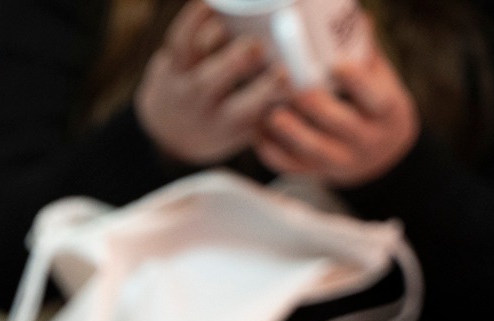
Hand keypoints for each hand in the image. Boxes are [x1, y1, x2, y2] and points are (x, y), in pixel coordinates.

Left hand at [135, 0, 290, 165]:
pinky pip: (179, 38)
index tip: (288, 75)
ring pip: (194, 56)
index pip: (251, 108)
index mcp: (229, 124)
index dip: (269, 91)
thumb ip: (281, 102)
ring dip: (217, 37)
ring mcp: (183, 83)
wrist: (169, 135)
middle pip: (216, 81)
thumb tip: (325, 63)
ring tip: (242, 19)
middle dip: (239, 60)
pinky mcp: (170, 65)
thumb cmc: (225, 124)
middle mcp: (202, 105)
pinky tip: (212, 4)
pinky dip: (194, 18)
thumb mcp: (250, 127)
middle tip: (257, 46)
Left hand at [254, 17, 419, 186]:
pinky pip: (291, 166)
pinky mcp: (316, 173)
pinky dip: (271, 150)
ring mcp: (340, 161)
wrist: (382, 154)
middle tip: (286, 81)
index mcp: (386, 113)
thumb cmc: (374, 103)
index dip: (356, 84)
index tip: (337, 64)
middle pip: (337, 123)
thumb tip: (347, 11)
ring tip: (267, 107)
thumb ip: (364, 51)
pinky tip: (257, 131)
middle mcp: (366, 140)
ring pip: (311, 148)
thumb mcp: (380, 78)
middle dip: (311, 103)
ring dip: (287, 128)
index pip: (377, 100)